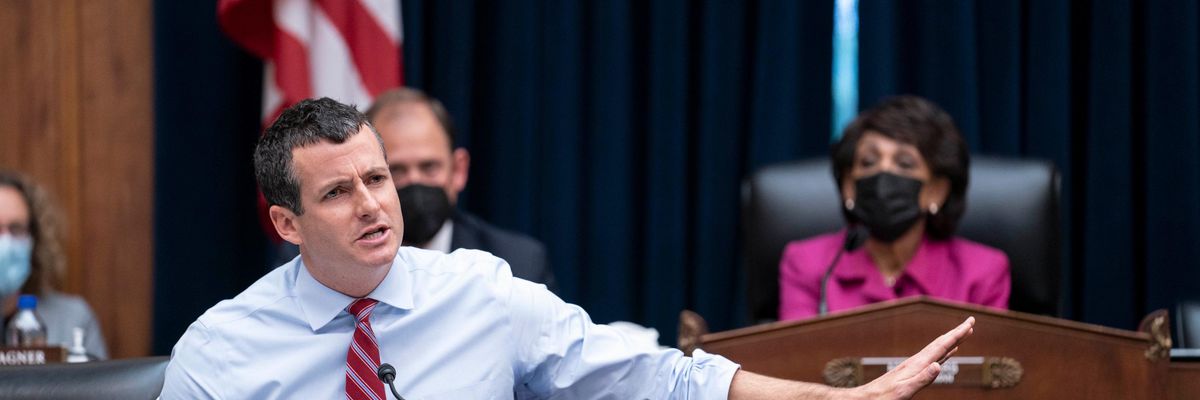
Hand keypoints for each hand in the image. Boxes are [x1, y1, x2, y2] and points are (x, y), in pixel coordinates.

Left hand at [852, 316, 974, 399]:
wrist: (868, 397)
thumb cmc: (885, 397)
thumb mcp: (905, 390)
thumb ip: (922, 379)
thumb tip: (938, 365)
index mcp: (918, 364)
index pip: (942, 345)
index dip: (957, 334)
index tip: (970, 322)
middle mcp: (917, 361)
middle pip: (940, 343)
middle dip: (956, 333)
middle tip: (971, 322)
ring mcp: (914, 365)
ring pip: (937, 349)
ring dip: (951, 341)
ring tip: (962, 334)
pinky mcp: (912, 371)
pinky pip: (932, 358)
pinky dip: (942, 353)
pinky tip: (945, 354)